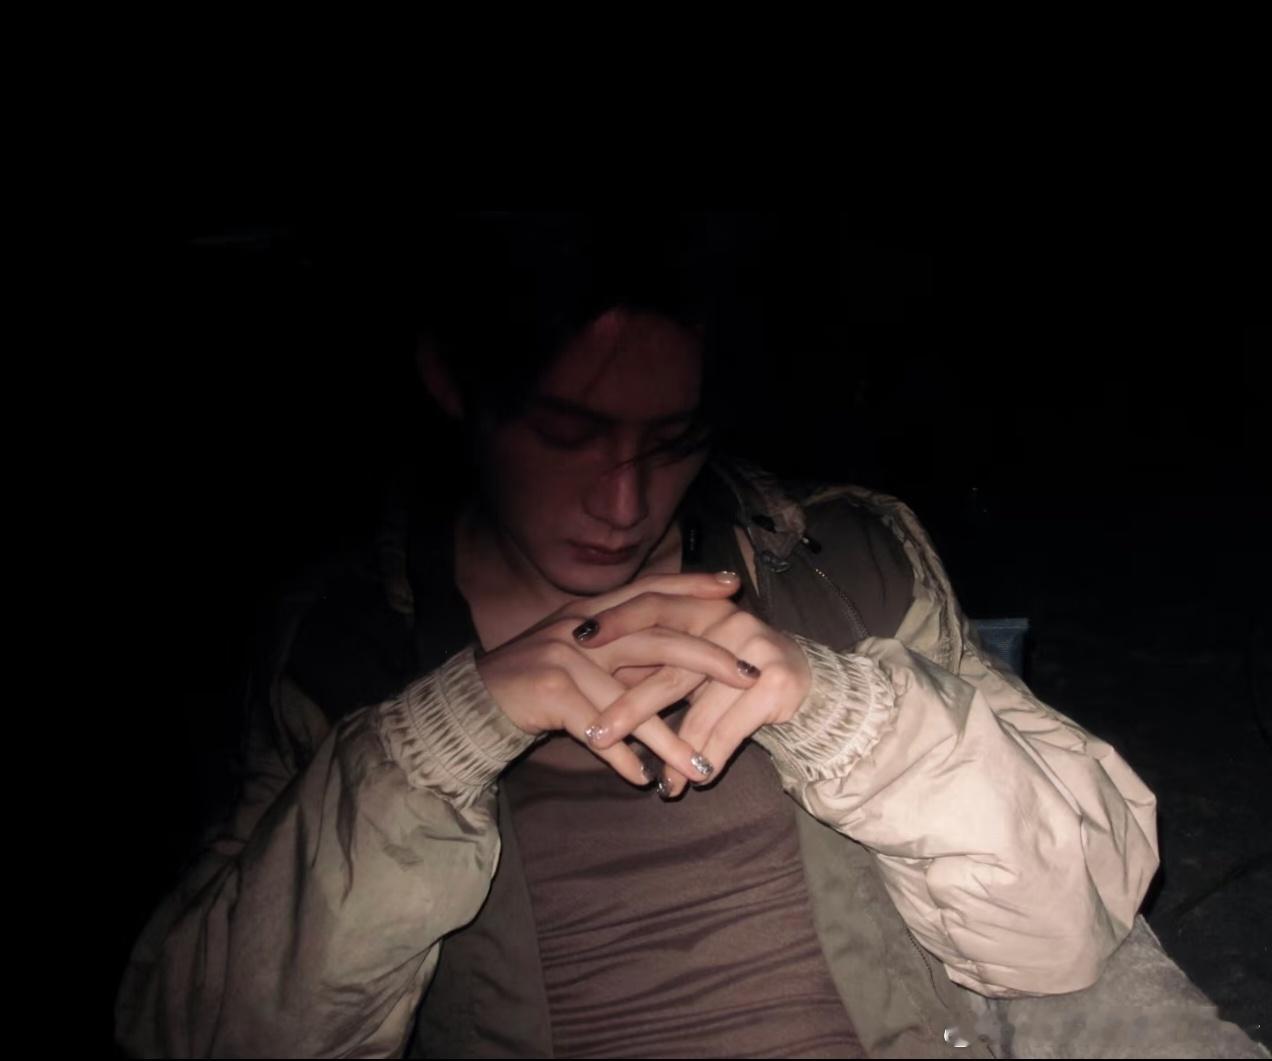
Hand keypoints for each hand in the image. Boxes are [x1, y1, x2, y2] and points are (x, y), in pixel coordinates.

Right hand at [474, 571, 762, 786]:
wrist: (476, 700)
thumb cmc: (538, 679)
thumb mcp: (582, 652)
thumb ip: (624, 652)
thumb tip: (681, 664)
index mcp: (593, 612)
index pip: (650, 591)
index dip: (691, 586)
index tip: (733, 586)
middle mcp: (583, 628)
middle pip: (656, 639)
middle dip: (708, 659)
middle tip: (749, 676)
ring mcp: (566, 658)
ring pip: (632, 701)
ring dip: (667, 739)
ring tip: (699, 766)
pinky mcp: (551, 693)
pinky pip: (598, 732)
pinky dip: (621, 759)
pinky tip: (643, 780)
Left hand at [574, 593, 811, 795]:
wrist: (813, 687)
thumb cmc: (739, 676)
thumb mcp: (697, 661)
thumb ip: (657, 662)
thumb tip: (595, 689)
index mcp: (701, 608)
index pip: (651, 606)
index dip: (615, 621)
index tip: (576, 641)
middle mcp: (727, 621)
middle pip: (669, 670)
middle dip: (630, 708)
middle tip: (596, 734)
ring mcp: (753, 650)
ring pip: (699, 710)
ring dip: (674, 751)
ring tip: (656, 781)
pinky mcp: (775, 682)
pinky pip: (730, 729)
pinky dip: (709, 758)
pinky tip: (694, 780)